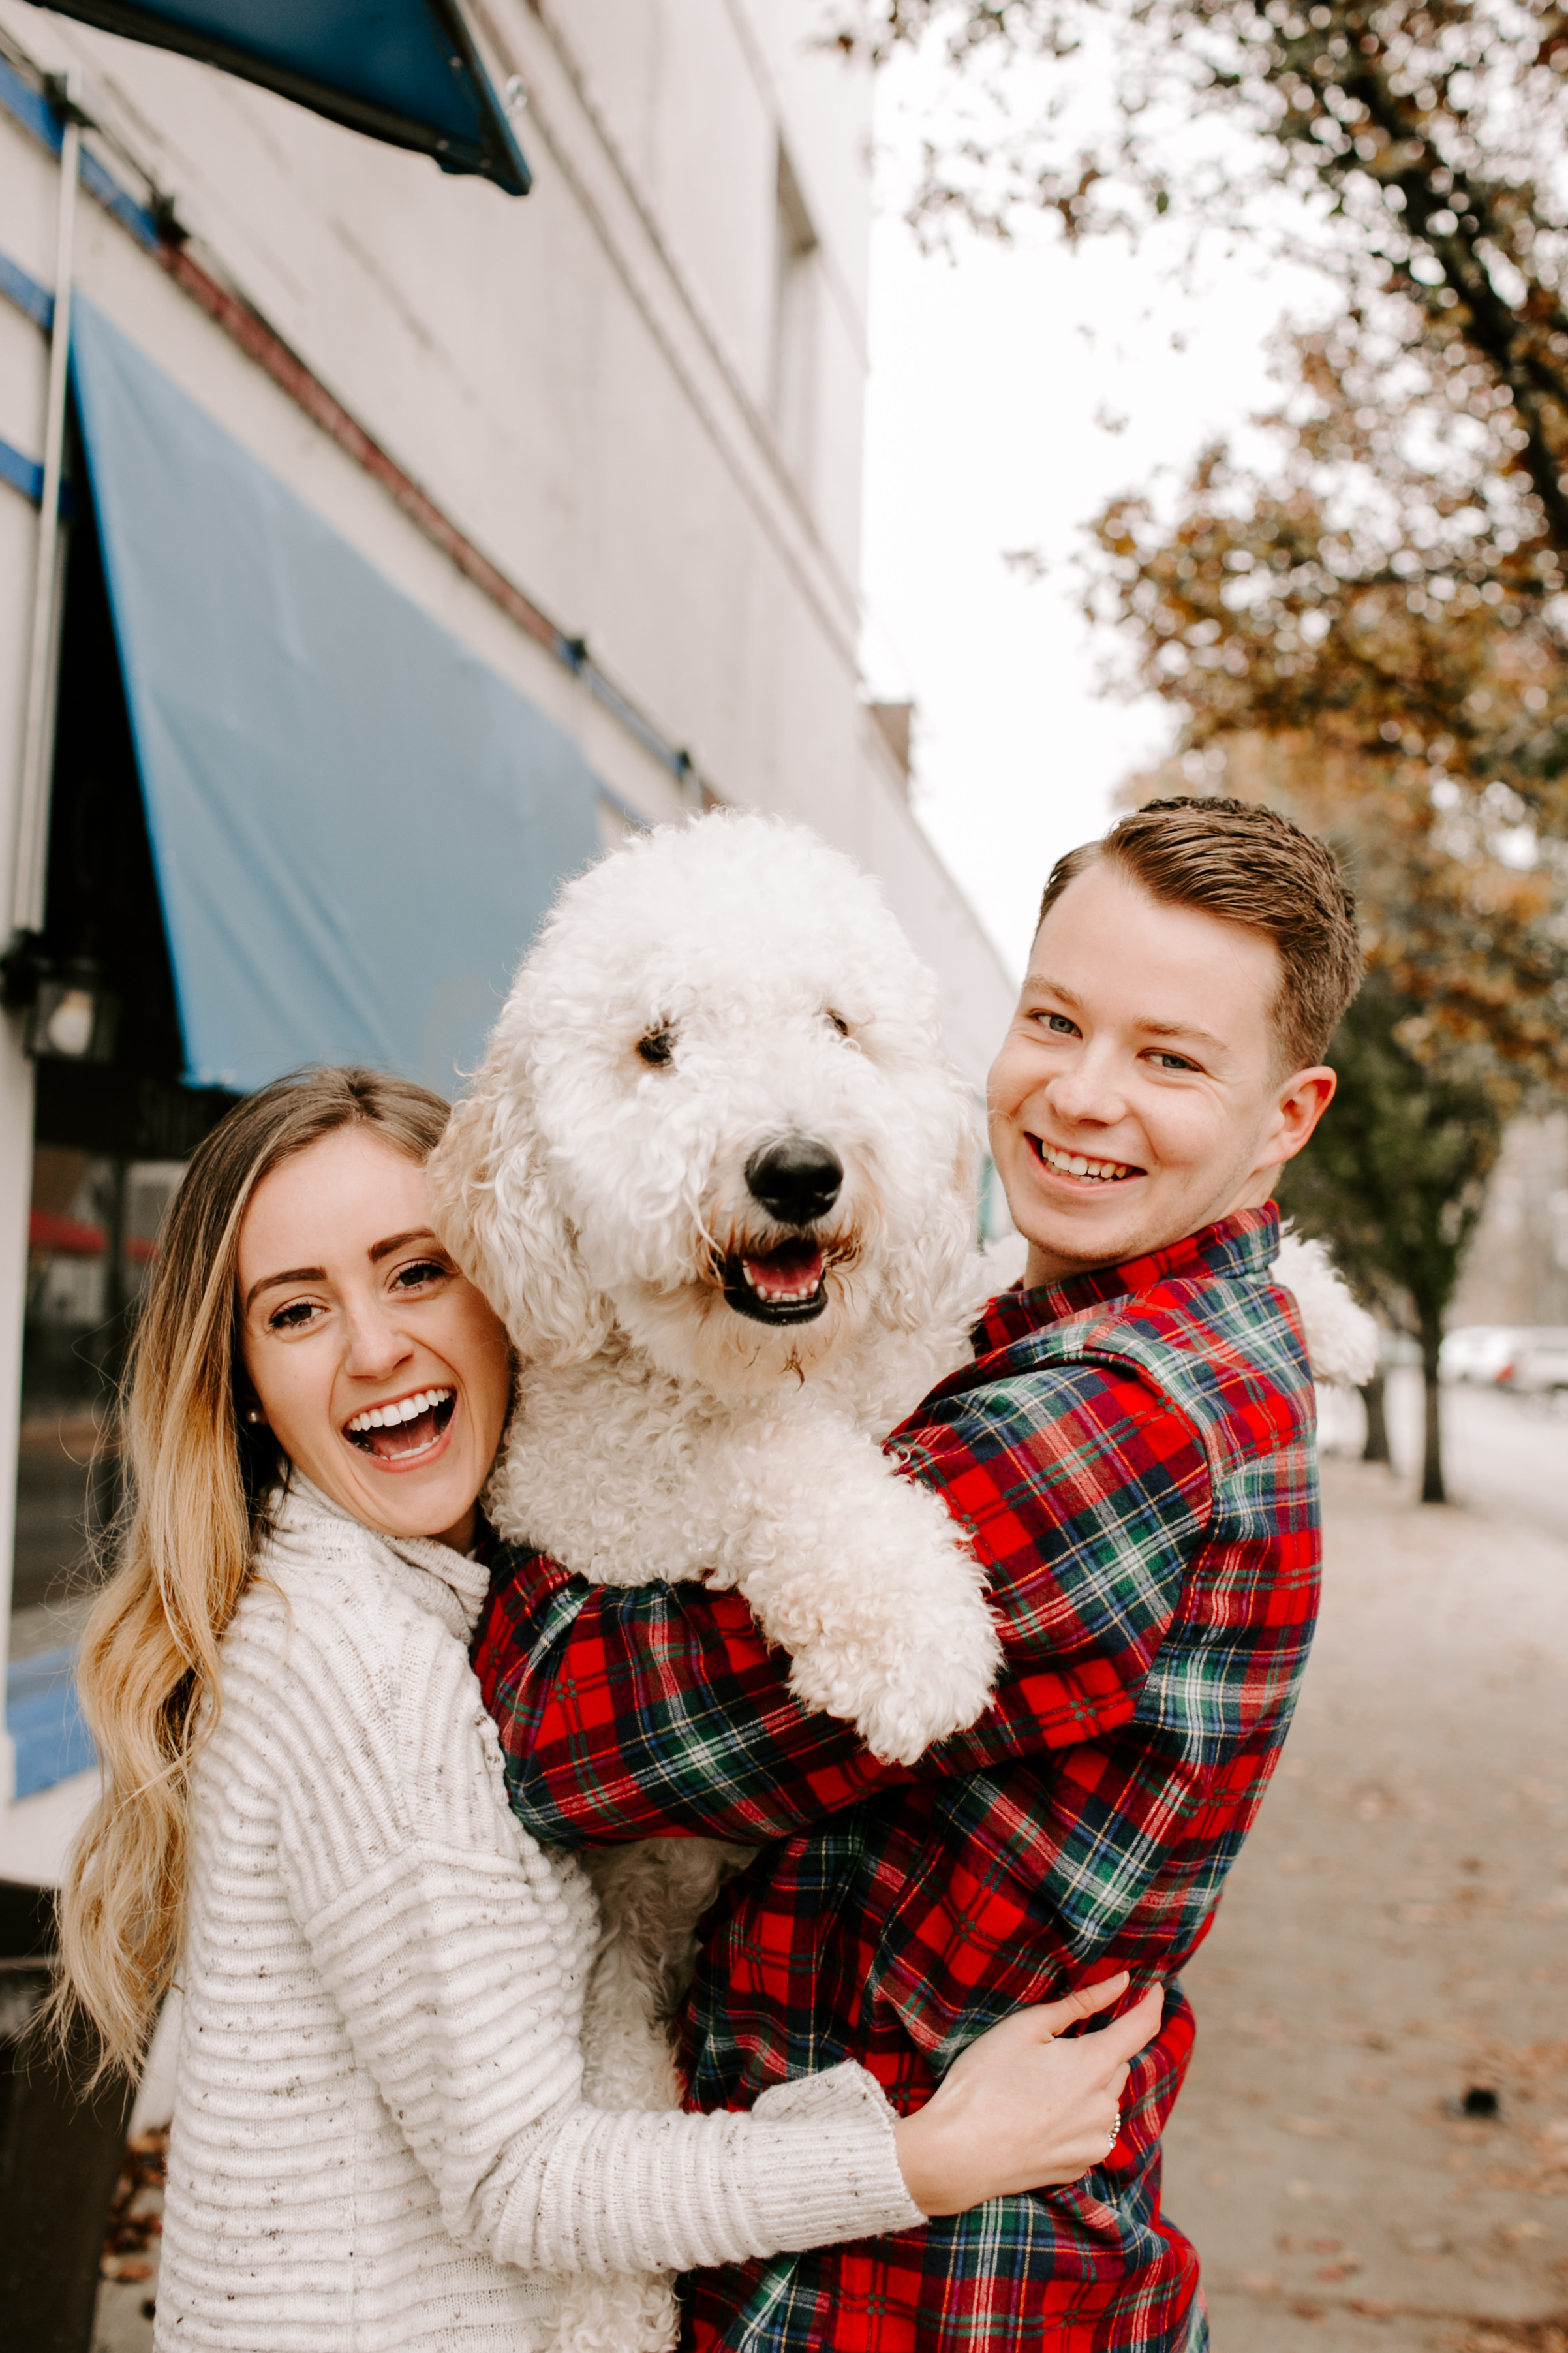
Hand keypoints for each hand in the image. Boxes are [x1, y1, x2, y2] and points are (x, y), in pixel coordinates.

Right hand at [892, 1973, 1163, 2216]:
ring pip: (1106, 2099)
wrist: (956, 2155)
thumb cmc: (984, 2081)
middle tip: (1055, 2047)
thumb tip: (1121, 1981)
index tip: (1154, 1986)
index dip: (1152, 2002)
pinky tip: (1039, 2117)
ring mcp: (1095, 2142)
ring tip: (1038, 2086)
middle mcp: (1105, 2108)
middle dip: (1098, 2050)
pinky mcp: (1080, 2166)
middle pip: (1117, 2064)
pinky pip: (1091, 2130)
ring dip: (1088, 2086)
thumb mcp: (1026, 2028)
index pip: (1142, 2027)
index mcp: (1095, 2066)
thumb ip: (1080, 2003)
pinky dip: (1077, 2118)